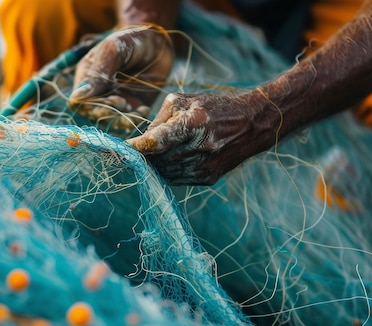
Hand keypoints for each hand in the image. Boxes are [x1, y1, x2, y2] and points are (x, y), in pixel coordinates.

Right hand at [68, 25, 173, 130]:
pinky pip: (130, 121)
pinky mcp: (132, 107)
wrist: (157, 43)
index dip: (92, 106)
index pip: (80, 102)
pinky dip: (136, 119)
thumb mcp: (113, 50)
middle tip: (124, 102)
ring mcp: (115, 101)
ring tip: (135, 107)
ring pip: (112, 122)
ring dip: (123, 119)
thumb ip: (98, 72)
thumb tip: (77, 98)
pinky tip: (144, 109)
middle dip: (109, 113)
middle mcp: (98, 93)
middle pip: (95, 115)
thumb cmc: (131, 41)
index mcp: (87, 78)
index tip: (111, 99)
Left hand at [127, 91, 278, 184]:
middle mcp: (201, 148)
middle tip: (137, 149)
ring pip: (165, 172)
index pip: (157, 141)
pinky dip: (168, 170)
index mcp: (194, 123)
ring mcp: (205, 166)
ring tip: (157, 151)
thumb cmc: (213, 107)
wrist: (251, 125)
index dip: (136, 147)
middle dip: (144, 155)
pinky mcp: (208, 178)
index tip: (120, 149)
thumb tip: (141, 142)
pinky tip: (172, 158)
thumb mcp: (184, 101)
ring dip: (155, 164)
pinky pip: (177, 179)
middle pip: (158, 159)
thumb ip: (158, 120)